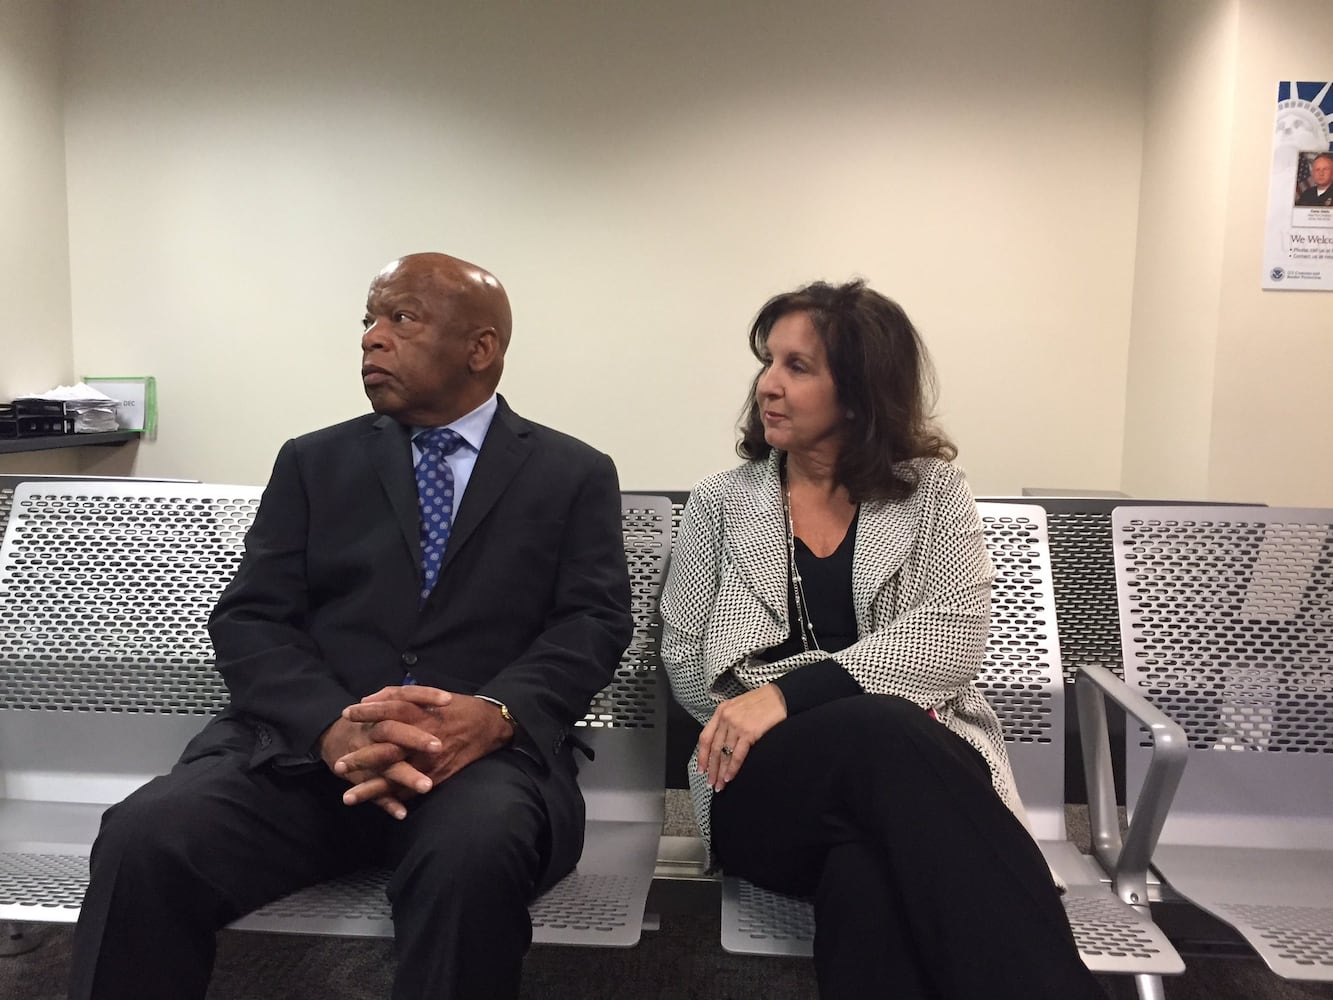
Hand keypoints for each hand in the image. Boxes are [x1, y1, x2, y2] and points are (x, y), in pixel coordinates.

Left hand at [335, 687, 514, 811]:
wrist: (489, 726)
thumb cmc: (457, 708)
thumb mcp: (430, 694)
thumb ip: (400, 695)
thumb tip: (369, 699)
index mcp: (421, 714)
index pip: (389, 711)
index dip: (367, 713)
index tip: (346, 714)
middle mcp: (423, 738)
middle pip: (387, 750)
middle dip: (362, 760)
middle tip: (339, 766)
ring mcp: (430, 761)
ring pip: (396, 777)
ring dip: (372, 789)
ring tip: (348, 798)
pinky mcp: (438, 776)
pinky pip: (413, 791)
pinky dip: (395, 800)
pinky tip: (377, 807)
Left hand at [698, 684, 786, 790]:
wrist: (781, 696)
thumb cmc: (763, 701)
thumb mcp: (739, 706)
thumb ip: (729, 721)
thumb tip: (724, 743)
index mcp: (721, 711)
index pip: (705, 737)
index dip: (701, 755)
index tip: (701, 769)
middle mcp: (725, 717)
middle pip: (713, 748)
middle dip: (711, 769)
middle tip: (710, 783)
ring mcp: (736, 725)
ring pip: (724, 753)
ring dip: (721, 772)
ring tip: (720, 785)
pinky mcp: (748, 732)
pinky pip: (737, 755)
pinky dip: (733, 768)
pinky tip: (730, 777)